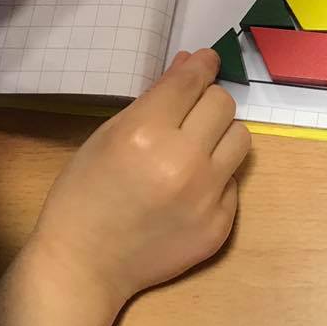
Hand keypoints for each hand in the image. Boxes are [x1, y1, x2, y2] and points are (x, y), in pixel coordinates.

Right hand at [35, 48, 249, 302]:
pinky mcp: (220, 225)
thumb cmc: (85, 194)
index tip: (207, 61)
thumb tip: (191, 65)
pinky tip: (188, 189)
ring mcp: (207, 196)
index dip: (202, 65)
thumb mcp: (108, 135)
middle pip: (223, 104)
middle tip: (191, 112)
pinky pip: (233, 181)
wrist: (85, 265)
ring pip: (241, 138)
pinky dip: (216, 177)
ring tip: (196, 148)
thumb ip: (154, 99)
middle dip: (208, 100)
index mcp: (146, 133)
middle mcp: (184, 161)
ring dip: (220, 135)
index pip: (192, 81)